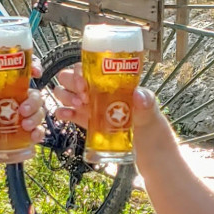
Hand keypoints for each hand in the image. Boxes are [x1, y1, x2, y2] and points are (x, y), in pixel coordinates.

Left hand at [0, 56, 47, 152]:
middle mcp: (11, 104)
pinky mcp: (22, 136)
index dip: (30, 70)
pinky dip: (38, 133)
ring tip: (26, 125)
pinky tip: (33, 135)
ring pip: (38, 112)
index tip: (35, 71)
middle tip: (24, 109)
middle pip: (32, 95)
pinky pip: (36, 132)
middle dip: (33, 101)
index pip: (18, 77)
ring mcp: (18, 120)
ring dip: (36, 116)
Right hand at [49, 65, 163, 133]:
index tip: (86, 83)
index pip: (89, 67)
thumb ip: (146, 100)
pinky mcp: (85, 121)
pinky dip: (63, 113)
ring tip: (79, 105)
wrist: (147, 145)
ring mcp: (89, 105)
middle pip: (72, 77)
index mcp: (110, 81)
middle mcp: (96, 90)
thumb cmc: (148, 120)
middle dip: (71, 83)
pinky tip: (67, 115)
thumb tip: (139, 95)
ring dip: (66, 96)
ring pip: (65, 93)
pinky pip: (67, 113)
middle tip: (83, 95)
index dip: (82, 71)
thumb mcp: (150, 108)